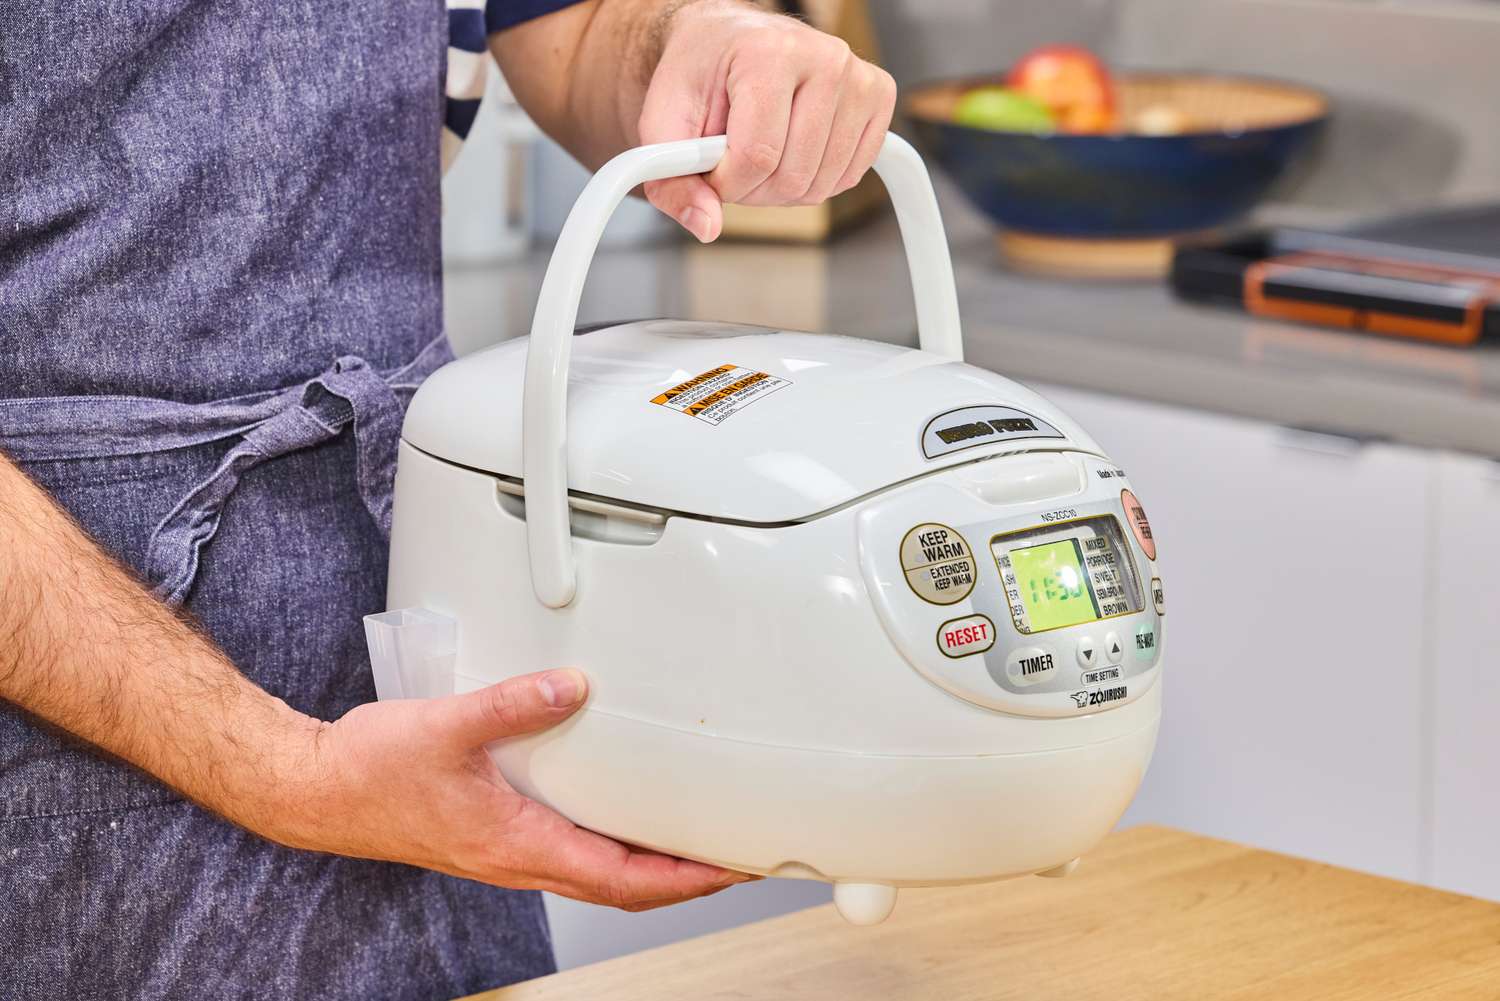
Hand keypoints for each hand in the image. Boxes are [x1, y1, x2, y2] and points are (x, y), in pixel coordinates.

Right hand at [278, 669, 753, 909]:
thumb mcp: (448, 726)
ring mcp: (507, 854)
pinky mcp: (494, 838)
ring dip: (651, 867)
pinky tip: (620, 816)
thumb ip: (515, 703)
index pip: (623, 880)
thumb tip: (573, 686)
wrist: (317, 790)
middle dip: (684, 879)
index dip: (685, 878)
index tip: (731, 868)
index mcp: (519, 845)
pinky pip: (570, 855)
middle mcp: (519, 860)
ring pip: (597, 875)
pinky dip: (611, 848)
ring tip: (694, 842)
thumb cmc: (372, 770)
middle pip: (622, 888)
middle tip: (736, 858)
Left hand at [637, 0, 897, 241]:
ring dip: (782, 188)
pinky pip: (849, 176)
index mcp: (768, 53)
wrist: (727, 41)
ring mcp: (857, 77)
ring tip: (761, 152)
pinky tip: (792, 152)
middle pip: (793, 175)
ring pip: (822, 184)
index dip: (727, 182)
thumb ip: (673, 181)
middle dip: (753, 188)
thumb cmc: (699, 76)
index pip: (757, 156)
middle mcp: (824, 58)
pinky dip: (815, 181)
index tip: (711, 168)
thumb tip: (707, 226)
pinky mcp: (878, 96)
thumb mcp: (663, 123)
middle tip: (733, 162)